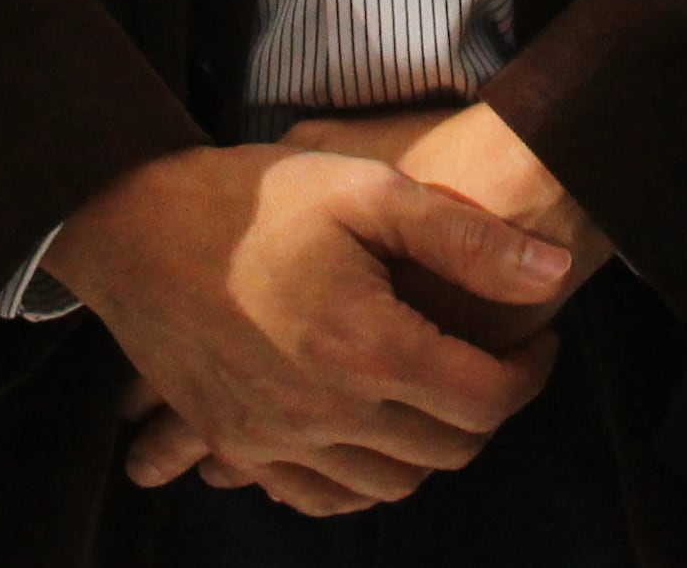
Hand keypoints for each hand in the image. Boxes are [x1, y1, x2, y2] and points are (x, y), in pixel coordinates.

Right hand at [52, 143, 569, 510]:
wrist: (133, 224)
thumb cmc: (255, 197)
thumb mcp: (368, 187)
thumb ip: (467, 237)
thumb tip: (554, 272)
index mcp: (369, 348)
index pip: (487, 401)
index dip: (532, 374)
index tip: (539, 340)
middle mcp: (326, 412)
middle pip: (447, 451)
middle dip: (488, 410)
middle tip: (494, 361)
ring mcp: (275, 439)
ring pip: (388, 486)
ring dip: (429, 450)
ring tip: (436, 392)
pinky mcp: (236, 445)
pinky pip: (317, 499)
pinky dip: (358, 481)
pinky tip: (369, 435)